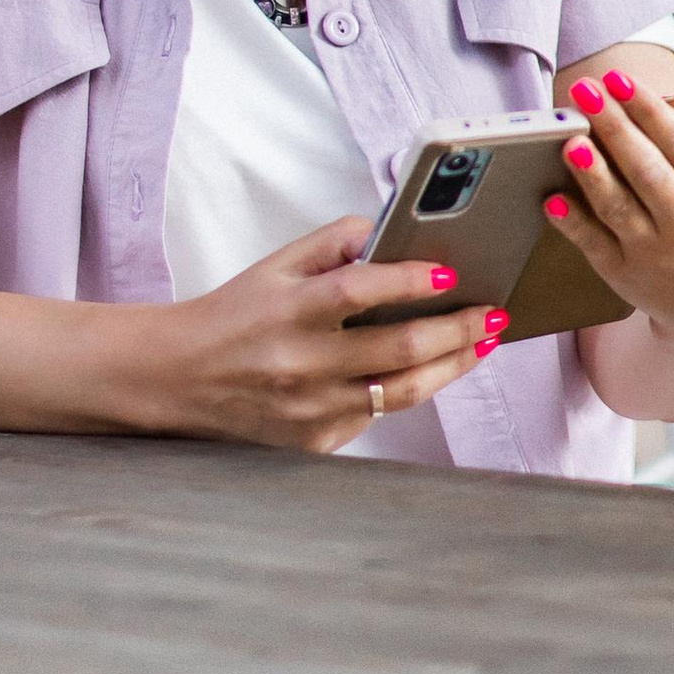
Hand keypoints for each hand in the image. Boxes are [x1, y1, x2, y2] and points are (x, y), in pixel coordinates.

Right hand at [150, 217, 498, 453]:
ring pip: (403, 392)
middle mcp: (304, 363)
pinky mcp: (315, 442)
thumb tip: (391, 231)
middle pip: (401, 348)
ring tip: (482, 344)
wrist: (178, 379)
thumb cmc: (233, 314)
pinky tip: (433, 371)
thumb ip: (335, 241)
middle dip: (459, 330)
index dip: (412, 281)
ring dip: (452, 366)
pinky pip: (377, 415)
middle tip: (494, 315)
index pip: (362, 290)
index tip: (451, 275)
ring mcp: (311, 409)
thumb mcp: (276, 264)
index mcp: (292, 310)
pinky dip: (408, 390)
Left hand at [544, 73, 673, 362]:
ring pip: (618, 208)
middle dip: (614, 127)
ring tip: (569, 141)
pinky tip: (552, 199)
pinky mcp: (624, 273)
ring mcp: (654, 251)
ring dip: (592, 174)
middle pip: (646, 170)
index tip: (620, 79)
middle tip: (585, 92)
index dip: (649, 110)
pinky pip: (594, 245)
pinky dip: (573, 224)